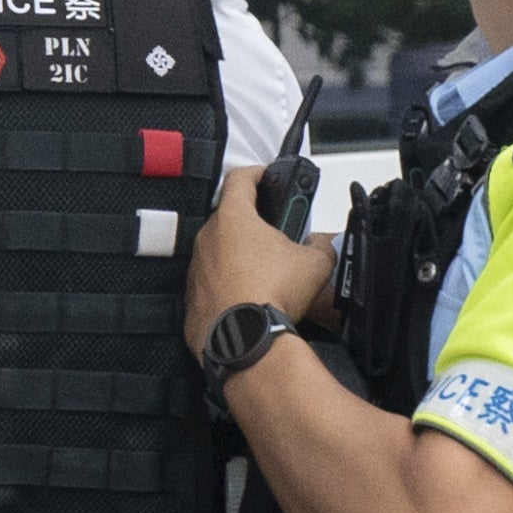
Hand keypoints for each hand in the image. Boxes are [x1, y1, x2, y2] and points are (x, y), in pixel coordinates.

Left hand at [186, 166, 336, 355]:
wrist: (247, 340)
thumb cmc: (273, 294)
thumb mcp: (316, 263)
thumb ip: (320, 244)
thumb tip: (321, 244)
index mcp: (234, 219)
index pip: (240, 179)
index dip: (258, 173)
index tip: (268, 176)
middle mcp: (207, 238)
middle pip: (229, 217)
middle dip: (254, 222)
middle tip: (278, 233)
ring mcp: (196, 267)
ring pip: (218, 251)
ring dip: (240, 255)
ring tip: (267, 271)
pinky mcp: (192, 295)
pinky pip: (211, 281)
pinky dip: (228, 283)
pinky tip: (250, 296)